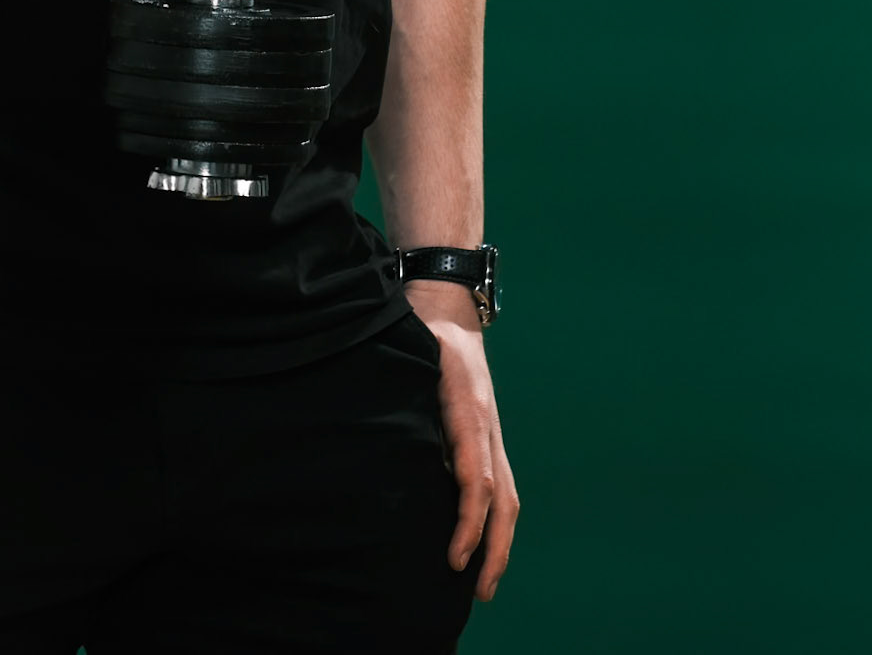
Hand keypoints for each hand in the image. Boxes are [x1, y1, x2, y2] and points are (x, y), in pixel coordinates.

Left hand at [403, 279, 518, 603]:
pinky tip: (483, 547)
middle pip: (502, 499)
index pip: (475, 480)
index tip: (455, 557)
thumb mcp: (411, 358)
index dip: (468, 522)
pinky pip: (498, 486)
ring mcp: (491, 434)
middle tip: (477, 590)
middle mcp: (487, 429)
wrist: (448, 309)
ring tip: (484, 584)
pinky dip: (496, 523)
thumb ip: (406, 398)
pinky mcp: (486, 438)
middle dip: (494, 549)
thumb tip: (393, 445)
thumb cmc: (422, 333)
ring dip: (500, 543)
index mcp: (468, 412)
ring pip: (506, 497)